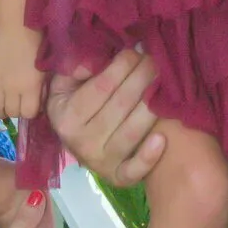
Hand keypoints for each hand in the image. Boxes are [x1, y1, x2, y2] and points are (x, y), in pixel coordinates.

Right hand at [0, 26, 45, 119]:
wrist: (17, 27)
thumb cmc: (36, 45)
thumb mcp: (45, 70)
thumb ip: (40, 89)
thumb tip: (37, 102)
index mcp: (30, 88)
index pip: (28, 114)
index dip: (31, 111)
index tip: (31, 104)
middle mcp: (12, 90)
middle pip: (11, 113)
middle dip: (16, 110)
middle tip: (18, 101)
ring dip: (0, 108)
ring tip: (4, 101)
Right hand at [46, 51, 165, 187]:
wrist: (79, 143)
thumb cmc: (75, 105)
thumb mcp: (63, 85)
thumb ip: (72, 69)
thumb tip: (90, 62)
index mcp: (66, 117)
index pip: (101, 87)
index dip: (122, 66)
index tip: (136, 50)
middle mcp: (81, 142)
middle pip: (121, 105)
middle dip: (142, 77)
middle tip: (156, 59)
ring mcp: (100, 162)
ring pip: (132, 132)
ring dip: (152, 105)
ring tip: (164, 82)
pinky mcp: (118, 177)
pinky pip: (134, 171)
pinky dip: (148, 157)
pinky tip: (162, 138)